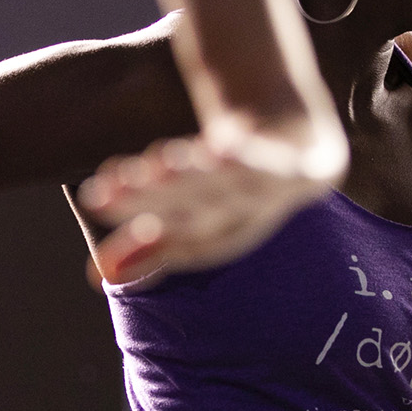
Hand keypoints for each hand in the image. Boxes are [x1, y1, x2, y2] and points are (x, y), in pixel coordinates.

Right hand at [78, 114, 338, 284]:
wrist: (299, 131)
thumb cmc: (234, 176)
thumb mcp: (188, 202)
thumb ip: (147, 241)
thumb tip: (97, 279)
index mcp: (228, 235)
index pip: (182, 242)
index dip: (140, 233)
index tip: (96, 201)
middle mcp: (256, 219)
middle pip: (201, 213)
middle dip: (154, 199)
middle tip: (104, 190)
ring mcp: (289, 193)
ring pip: (235, 188)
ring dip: (196, 179)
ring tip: (155, 165)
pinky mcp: (315, 167)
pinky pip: (281, 165)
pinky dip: (249, 161)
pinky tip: (218, 151)